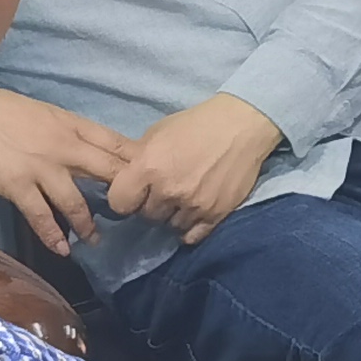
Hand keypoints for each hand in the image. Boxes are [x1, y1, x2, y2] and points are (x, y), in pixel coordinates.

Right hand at [0, 83, 136, 257]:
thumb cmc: (6, 113)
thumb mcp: (48, 114)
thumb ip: (73, 133)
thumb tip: (98, 151)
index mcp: (73, 126)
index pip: (116, 143)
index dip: (137, 163)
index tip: (154, 178)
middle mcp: (65, 147)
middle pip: (107, 172)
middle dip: (126, 194)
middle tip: (138, 215)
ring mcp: (42, 168)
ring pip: (76, 202)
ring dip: (88, 225)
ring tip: (95, 241)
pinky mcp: (19, 185)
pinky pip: (40, 216)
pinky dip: (53, 235)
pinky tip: (63, 250)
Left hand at [107, 93, 285, 244]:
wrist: (241, 126)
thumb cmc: (195, 124)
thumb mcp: (157, 134)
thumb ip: (139, 160)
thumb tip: (126, 179)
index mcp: (148, 167)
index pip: (119, 203)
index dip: (124, 199)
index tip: (133, 194)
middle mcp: (169, 190)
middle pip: (147, 216)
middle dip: (151, 205)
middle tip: (163, 192)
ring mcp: (193, 205)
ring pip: (169, 226)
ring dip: (172, 216)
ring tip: (182, 200)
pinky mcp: (215, 214)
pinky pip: (191, 236)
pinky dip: (189, 228)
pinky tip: (192, 214)